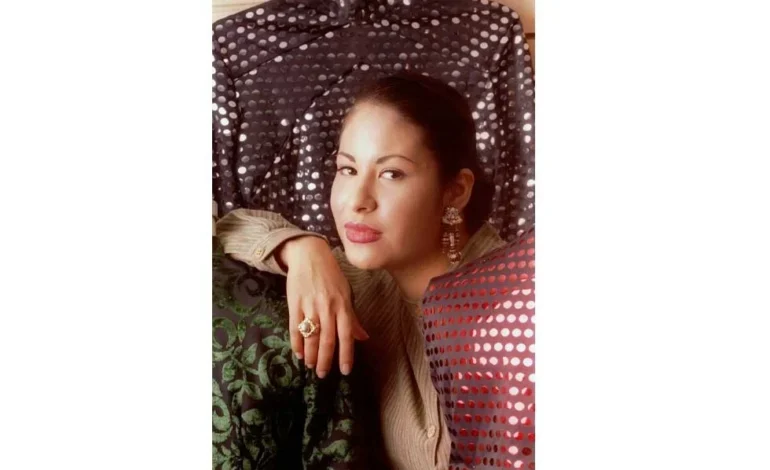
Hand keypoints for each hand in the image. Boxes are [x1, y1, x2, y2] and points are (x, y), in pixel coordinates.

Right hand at [279, 236, 368, 377]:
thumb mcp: (346, 293)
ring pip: (311, 336)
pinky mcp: (294, 303)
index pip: (346, 335)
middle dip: (325, 360)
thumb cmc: (331, 275)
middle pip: (327, 340)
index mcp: (343, 306)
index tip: (344, 371)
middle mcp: (328, 307)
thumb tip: (364, 338)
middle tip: (323, 374)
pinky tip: (298, 353)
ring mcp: (310, 305)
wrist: (309, 255)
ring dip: (310, 354)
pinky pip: (294, 328)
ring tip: (310, 365)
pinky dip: (296, 343)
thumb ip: (352, 318)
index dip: (346, 355)